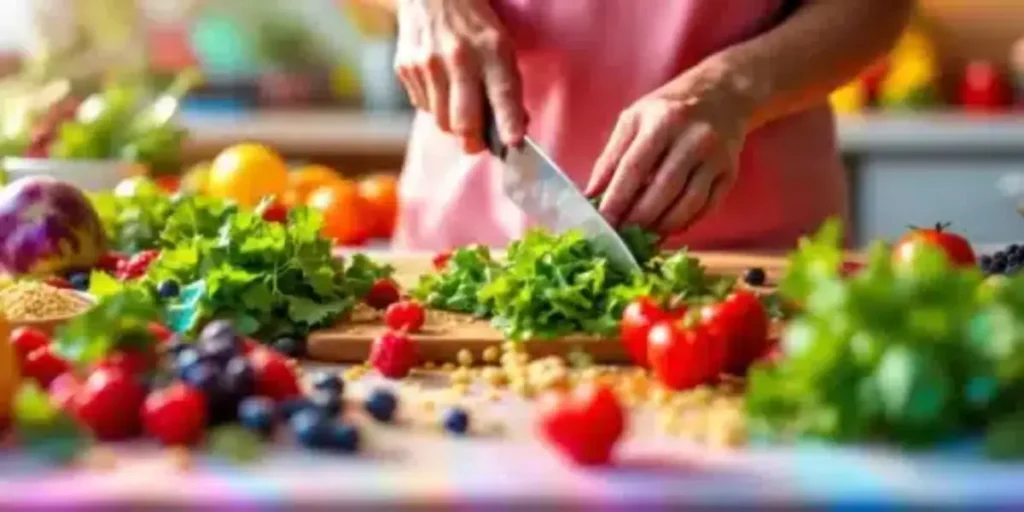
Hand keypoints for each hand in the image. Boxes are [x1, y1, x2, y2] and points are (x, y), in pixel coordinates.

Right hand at [394, 0, 526, 152]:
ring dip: (452, 123)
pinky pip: (423, 106)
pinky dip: (434, 105)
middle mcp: (458, 57)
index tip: (513, 144)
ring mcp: (427, 63)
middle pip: (463, 122)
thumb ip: (507, 86)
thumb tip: (512, 131)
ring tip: (458, 103)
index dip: (508, 123)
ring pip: (440, 121)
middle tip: (477, 144)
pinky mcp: (405, 67)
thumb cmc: (474, 26)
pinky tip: (439, 85)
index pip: (502, 94)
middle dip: (472, 142)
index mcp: (491, 49)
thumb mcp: (501, 45)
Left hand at [585, 64, 750, 234]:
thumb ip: (611, 157)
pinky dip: (686, 223)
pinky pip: (707, 207)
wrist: (722, 94)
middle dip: (639, 219)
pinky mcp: (730, 173)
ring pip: (688, 203)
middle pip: (663, 189)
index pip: (635, 167)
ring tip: (643, 237)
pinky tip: (668, 229)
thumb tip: (591, 196)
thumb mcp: (633, 121)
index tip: (603, 222)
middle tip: (622, 236)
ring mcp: (716, 157)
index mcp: (662, 121)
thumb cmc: (667, 110)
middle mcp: (693, 138)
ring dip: (663, 226)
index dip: (617, 198)